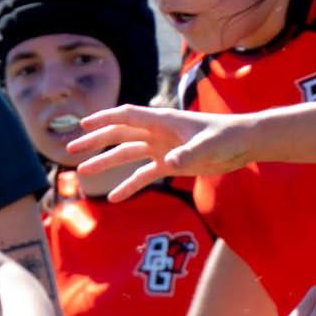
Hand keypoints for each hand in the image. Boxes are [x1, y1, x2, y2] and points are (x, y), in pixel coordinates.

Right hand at [66, 105, 253, 201]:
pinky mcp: (171, 163)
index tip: (82, 125)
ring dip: (106, 163)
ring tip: (83, 173)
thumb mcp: (208, 146)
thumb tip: (170, 164)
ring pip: (127, 154)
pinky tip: (114, 198)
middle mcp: (158, 133)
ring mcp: (163, 148)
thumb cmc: (227, 137)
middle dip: (95, 141)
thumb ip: (188, 154)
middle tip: (71, 150)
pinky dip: (129, 185)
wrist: (244, 143)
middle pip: (120, 134)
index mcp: (163, 121)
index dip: (104, 120)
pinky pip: (144, 175)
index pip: (127, 117)